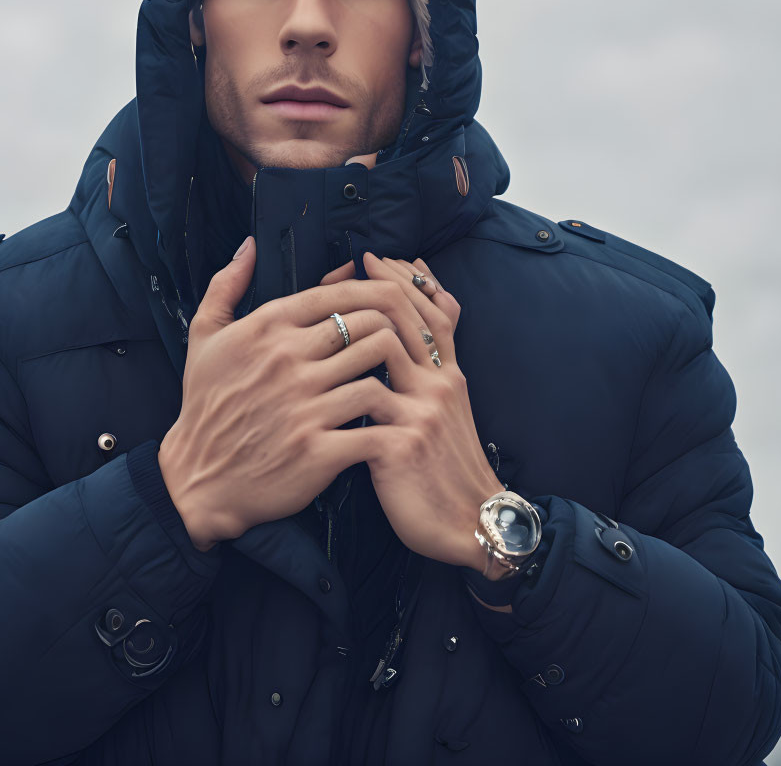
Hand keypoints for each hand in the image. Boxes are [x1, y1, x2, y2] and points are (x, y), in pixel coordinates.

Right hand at [158, 237, 435, 549]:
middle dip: (393, 329)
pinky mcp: (317, 450)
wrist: (199, 479)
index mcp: (265, 328)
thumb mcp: (203, 336)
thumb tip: (250, 244)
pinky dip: (390, 419)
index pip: (337, 294)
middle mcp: (286, 361)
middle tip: (402, 342)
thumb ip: (227, 284)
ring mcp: (303, 406)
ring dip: (396, 372)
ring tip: (400, 377)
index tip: (387, 302)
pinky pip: (374, 423)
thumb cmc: (205, 403)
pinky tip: (392, 419)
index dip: (373, 292)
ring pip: (378, 369)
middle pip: (369, 325)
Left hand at [321, 253, 501, 571]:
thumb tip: (406, 340)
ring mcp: (422, 411)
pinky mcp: (401, 444)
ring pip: (385, 347)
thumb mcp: (449, 413)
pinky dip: (337, 382)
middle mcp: (440, 384)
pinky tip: (311, 369)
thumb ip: (429, 374)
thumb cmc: (445, 468)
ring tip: (318, 308)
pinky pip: (365, 401)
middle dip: (375, 284)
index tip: (373, 257)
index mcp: (449, 375)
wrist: (469, 524)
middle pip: (409, 314)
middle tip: (345, 264)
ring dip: (350, 322)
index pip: (433, 308)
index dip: (406, 278)